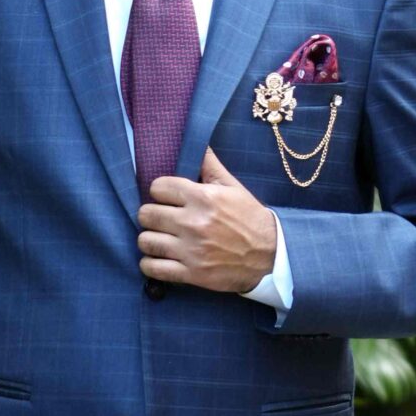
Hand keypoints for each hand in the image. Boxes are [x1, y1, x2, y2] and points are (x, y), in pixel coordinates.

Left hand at [139, 148, 277, 292]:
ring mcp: (191, 250)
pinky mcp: (191, 273)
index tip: (166, 197)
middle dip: (151, 215)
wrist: (269, 255)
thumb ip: (211, 165)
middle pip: (146, 214)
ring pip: (145, 241)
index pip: (158, 187)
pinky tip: (158, 259)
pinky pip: (153, 268)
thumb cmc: (249, 218)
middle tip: (160, 219)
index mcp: (203, 198)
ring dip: (149, 240)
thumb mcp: (233, 187)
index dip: (159, 191)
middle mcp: (194, 222)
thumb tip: (199, 142)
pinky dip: (150, 264)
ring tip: (158, 239)